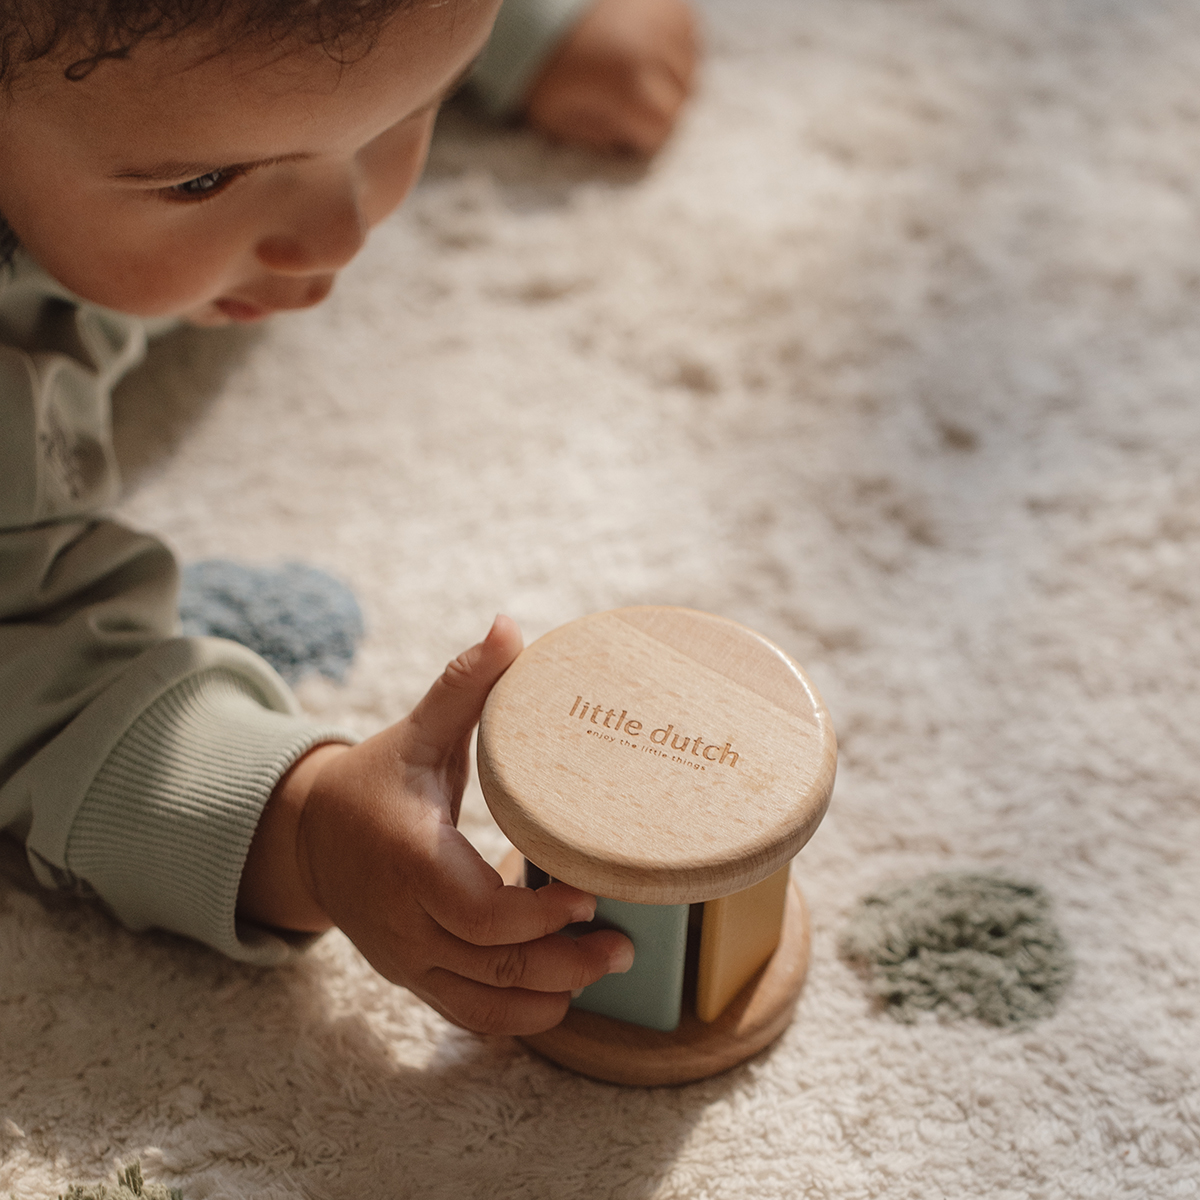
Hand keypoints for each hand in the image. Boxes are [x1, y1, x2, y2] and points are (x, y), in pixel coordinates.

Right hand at [238, 616, 633, 1034]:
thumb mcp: (417, 730)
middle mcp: (403, 919)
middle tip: (623, 944)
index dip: (537, 915)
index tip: (591, 894)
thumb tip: (510, 626)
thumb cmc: (376, 778)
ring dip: (549, 995)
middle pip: (492, 965)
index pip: (477, 911)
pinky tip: (561, 996)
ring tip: (606, 967)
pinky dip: (516, 1016)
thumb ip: (465, 683)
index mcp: (409, 856)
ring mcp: (406, 956)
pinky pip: (466, 1014)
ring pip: (483, 1001)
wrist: (310, 836)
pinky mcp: (413, 976)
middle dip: (564, 963)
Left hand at [523, 0, 699, 156]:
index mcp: (627, 87)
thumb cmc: (543, 65)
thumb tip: (624, 144)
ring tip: (636, 71)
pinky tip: (646, 47)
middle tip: (627, 98)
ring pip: (690, 69)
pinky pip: (690, 37)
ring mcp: (666, 21)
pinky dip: (675, 48)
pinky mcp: (670, 1)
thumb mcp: (555, 116)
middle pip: (681, 100)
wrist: (537, 5)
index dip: (642, 134)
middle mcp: (655, 52)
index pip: (663, 129)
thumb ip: (594, 138)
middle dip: (657, 107)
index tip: (624, 125)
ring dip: (669, 78)